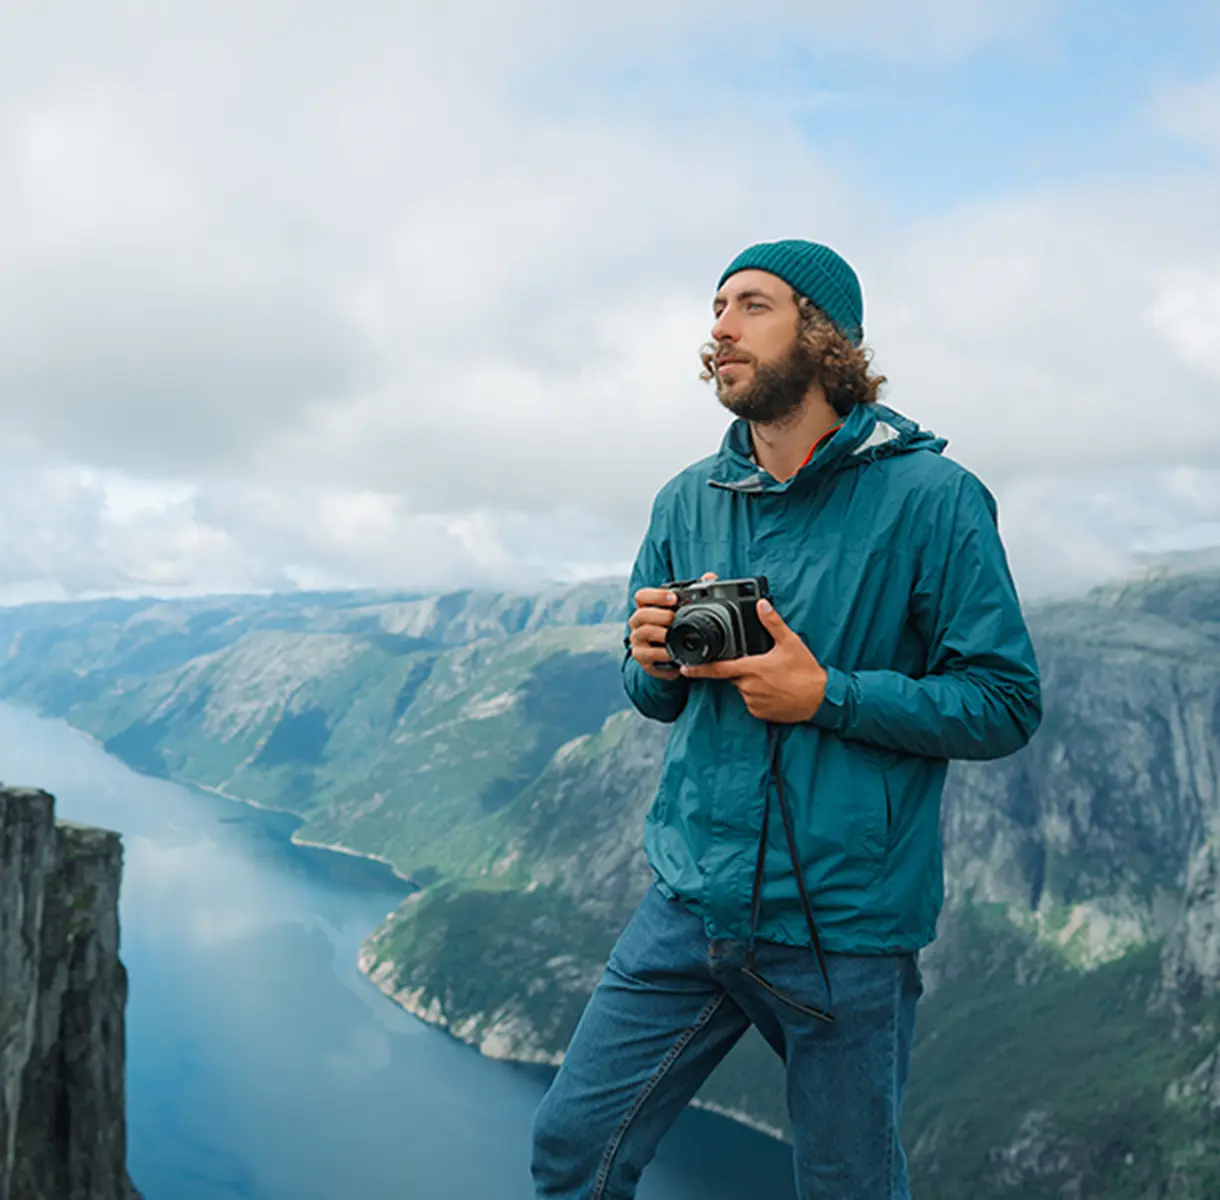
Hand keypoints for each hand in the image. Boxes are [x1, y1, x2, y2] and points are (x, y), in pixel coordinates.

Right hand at [629, 572, 716, 680]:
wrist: (674, 659)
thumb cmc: (678, 631)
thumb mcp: (686, 613)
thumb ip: (696, 593)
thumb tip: (709, 576)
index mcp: (647, 608)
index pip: (642, 596)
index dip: (656, 595)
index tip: (674, 598)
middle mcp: (638, 623)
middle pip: (641, 614)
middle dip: (660, 615)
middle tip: (674, 618)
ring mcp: (638, 640)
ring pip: (643, 632)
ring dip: (660, 633)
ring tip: (673, 635)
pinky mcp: (641, 657)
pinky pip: (647, 654)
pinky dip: (661, 653)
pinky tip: (672, 653)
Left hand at [679, 598, 827, 721]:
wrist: (821, 700)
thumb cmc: (806, 672)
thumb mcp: (791, 643)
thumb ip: (773, 624)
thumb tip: (762, 605)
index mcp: (752, 669)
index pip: (718, 669)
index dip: (699, 669)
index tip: (684, 669)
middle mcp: (749, 687)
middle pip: (733, 676)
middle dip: (740, 669)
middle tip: (761, 665)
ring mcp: (753, 702)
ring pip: (743, 689)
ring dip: (751, 683)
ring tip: (773, 678)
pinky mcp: (760, 713)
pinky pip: (752, 702)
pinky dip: (758, 695)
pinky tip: (775, 690)